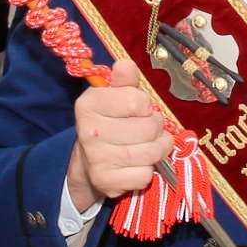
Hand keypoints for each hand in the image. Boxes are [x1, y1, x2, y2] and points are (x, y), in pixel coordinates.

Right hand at [66, 59, 173, 210]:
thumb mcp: (114, 96)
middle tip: (148, 130)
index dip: (146, 106)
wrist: (88, 162)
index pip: (138, 101)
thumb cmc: (110, 122)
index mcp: (89, 103)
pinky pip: (145, 175)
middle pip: (150, 127)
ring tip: (149, 145)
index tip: (139, 110)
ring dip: (158, 149)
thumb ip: (124, 81)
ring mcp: (97, 159)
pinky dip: (147, 171)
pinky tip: (137, 165)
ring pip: (152, 152)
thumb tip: (125, 64)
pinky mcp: (106, 182)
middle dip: (156, 128)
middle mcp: (89, 131)